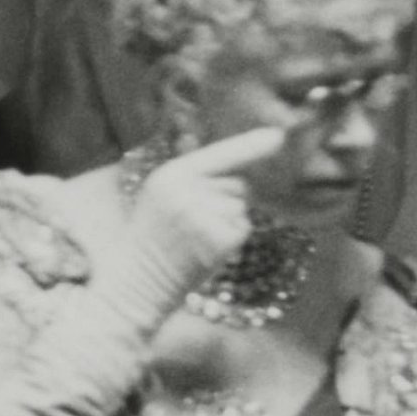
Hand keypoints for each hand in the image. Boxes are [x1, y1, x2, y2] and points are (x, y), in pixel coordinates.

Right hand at [130, 127, 284, 290]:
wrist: (138, 281)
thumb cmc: (152, 236)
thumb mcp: (160, 194)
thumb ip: (190, 172)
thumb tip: (210, 147)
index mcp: (171, 175)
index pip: (218, 155)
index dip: (250, 145)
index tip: (279, 134)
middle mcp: (187, 192)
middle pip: (238, 184)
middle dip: (226, 199)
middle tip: (193, 224)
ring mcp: (204, 217)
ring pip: (241, 207)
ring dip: (228, 221)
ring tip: (196, 238)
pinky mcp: (220, 240)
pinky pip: (243, 228)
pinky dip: (232, 240)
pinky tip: (206, 250)